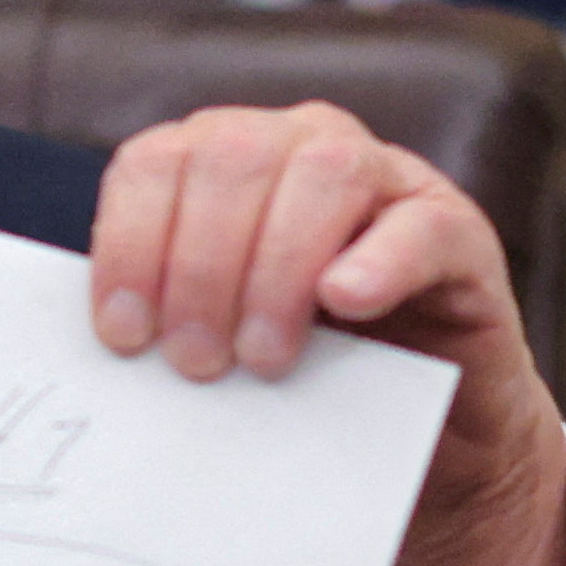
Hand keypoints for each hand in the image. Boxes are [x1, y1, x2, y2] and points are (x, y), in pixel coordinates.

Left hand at [90, 101, 565, 565]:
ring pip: (321, 173)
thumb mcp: (215, 328)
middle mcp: (294, 142)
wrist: (419, 423)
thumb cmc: (298, 365)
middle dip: (199, 265)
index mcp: (217, 156)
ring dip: (276, 267)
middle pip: (230, 160)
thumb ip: (166, 309)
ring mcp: (382, 176)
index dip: (129, 243)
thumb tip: (111, 341)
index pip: (153, 163)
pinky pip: (417, 223)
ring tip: (261, 358)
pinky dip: (376, 260)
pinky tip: (343, 301)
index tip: (123, 334)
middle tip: (195, 361)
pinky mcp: (454, 228)